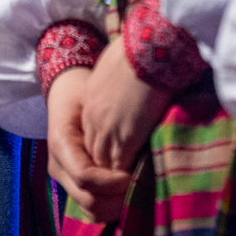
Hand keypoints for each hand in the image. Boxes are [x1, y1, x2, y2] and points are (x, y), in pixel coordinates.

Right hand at [44, 67, 134, 222]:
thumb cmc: (83, 92)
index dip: (112, 182)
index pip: (85, 177)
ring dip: (116, 207)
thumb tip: (135, 143)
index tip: (134, 173)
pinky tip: (127, 194)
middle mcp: (58, 167)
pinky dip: (111, 208)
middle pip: (88, 199)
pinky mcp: (72, 185)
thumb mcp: (92, 99)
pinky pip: (91, 208)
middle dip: (118, 198)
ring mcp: (63, 179)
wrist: (66, 92)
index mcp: (60, 144)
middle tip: (142, 187)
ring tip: (137, 192)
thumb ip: (107, 124)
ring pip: (90, 210)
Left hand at [78, 40, 173, 174]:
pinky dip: (127, 178)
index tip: (118, 153)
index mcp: (90, 102)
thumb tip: (129, 82)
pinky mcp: (126, 138)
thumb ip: (114, 81)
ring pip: (103, 164)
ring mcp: (107, 130)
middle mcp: (93, 119)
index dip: (105, 146)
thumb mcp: (114, 67)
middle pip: (93, 153)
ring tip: (129, 186)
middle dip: (105, 166)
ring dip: (115, 175)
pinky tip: (137, 183)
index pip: (92, 134)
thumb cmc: (135, 51)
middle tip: (121, 177)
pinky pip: (121, 168)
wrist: (145, 50)